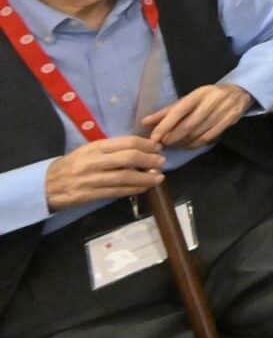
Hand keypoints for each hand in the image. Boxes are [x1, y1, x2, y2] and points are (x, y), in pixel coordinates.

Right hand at [42, 135, 164, 209]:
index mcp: (95, 147)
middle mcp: (93, 161)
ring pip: (124, 177)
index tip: (158, 148)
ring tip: (159, 178)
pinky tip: (144, 188)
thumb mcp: (89, 151)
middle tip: (162, 162)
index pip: (126, 142)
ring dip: (145, 178)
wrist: (47, 184)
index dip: (146, 145)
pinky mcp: (89, 195)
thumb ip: (112, 150)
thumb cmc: (73, 165)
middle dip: (149, 160)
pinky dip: (133, 190)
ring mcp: (91, 179)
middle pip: (128, 159)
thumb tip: (141, 149)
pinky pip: (116, 192)